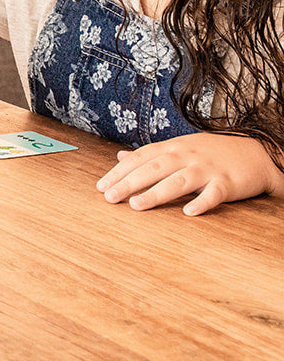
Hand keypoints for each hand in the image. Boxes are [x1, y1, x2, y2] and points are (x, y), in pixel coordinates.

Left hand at [97, 132, 283, 215]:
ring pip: (179, 180)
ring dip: (157, 193)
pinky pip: (214, 193)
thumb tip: (120, 156)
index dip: (120, 172)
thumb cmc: (212, 152)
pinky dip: (202, 202)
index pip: (141, 158)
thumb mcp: (179, 147)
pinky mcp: (228, 183)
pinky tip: (189, 212)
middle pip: (154, 168)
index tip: (101, 187)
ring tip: (137, 205)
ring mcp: (208, 169)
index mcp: (173, 148)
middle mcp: (187, 156)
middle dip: (130, 182)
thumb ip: (150, 154)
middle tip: (110, 197)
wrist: (258, 152)